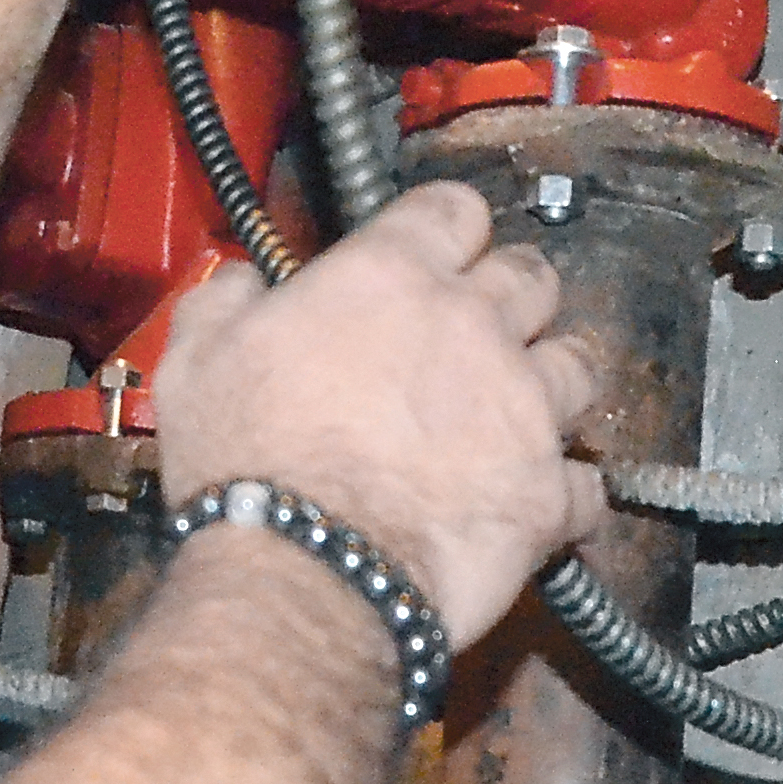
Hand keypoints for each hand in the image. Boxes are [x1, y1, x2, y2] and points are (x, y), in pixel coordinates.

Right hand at [147, 182, 605, 641]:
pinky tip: (538, 503)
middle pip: (531, 277)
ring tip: (527, 406)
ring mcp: (524, 410)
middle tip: (485, 326)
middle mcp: (474, 326)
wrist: (301, 573)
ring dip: (554, 378)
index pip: (453, 210)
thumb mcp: (195, 363)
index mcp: (391, 277)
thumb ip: (223, 303)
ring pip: (577, 366)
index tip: (440, 248)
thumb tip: (241, 280)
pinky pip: (587, 483)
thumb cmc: (244, 463)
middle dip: (513, 293)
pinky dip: (565, 492)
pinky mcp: (548, 493)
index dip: (450, 226)